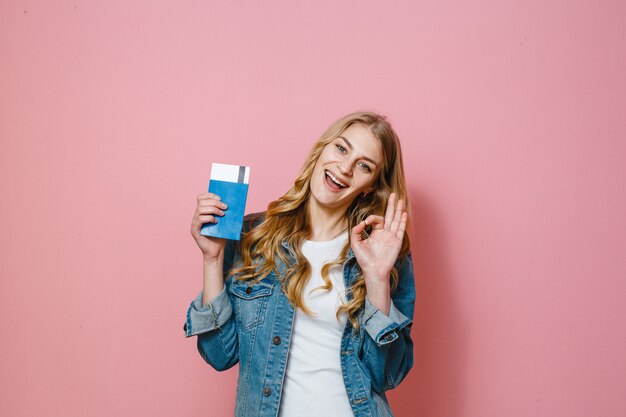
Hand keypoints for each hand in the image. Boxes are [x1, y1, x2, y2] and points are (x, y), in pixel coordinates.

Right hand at [190, 192, 227, 260]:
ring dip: (213, 209)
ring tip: (223, 214)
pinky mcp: (195, 230)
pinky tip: (216, 222)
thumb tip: (233, 202)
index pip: (201, 198)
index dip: (210, 195)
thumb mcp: (225, 221)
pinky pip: (200, 219)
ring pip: (200, 209)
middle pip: (201, 202)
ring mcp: (194, 223)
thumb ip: (225, 212)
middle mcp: (196, 216)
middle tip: (226, 207)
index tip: (220, 198)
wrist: (217, 251)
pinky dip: (209, 218)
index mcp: (202, 212)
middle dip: (215, 202)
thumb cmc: (221, 236)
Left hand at [350, 193, 406, 313]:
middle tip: (393, 194)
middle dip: (391, 205)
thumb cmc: (364, 259)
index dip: (372, 218)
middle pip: (390, 215)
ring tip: (400, 200)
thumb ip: (355, 232)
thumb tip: (361, 223)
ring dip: (398, 210)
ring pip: (396, 220)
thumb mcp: (355, 244)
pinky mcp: (397, 242)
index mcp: (376, 233)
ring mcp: (392, 237)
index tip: (365, 223)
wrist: (373, 270)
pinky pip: (400, 229)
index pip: (377, 219)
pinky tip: (403, 213)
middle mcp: (385, 233)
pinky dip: (402, 221)